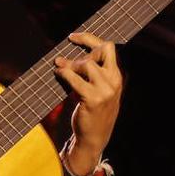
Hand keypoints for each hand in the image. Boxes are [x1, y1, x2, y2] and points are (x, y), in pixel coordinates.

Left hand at [54, 31, 121, 170]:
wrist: (94, 138)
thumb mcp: (98, 91)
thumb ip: (92, 74)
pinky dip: (64, 73)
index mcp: (117, 76)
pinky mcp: (93, 99)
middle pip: (101, 50)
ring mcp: (105, 90)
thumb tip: (70, 57)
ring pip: (87, 63)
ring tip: (60, 67)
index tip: (73, 37)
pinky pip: (75, 78)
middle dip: (82, 48)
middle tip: (66, 57)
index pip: (108, 48)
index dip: (90, 38)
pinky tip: (58, 73)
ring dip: (70, 64)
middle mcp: (114, 81)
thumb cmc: (93, 113)